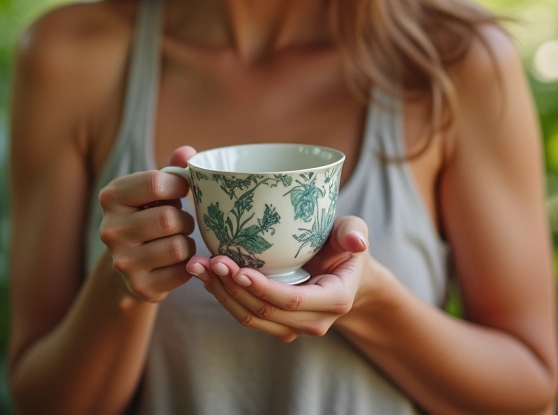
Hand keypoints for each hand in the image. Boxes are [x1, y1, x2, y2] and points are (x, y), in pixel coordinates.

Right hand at [98, 146, 196, 301]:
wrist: (130, 264)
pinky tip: (177, 260)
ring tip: (178, 239)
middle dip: (185, 219)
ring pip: (178, 247)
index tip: (182, 189)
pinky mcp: (139, 287)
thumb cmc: (148, 215)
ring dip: (188, 242)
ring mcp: (122, 262)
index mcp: (111, 197)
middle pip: (169, 219)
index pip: (155, 183)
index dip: (180, 184)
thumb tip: (187, 152)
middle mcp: (110, 230)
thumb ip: (173, 167)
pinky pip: (181, 272)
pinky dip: (188, 264)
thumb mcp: (155, 189)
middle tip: (181, 221)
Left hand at [186, 215, 369, 341]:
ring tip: (199, 266)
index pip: (293, 300)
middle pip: (265, 312)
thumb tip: (358, 241)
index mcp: (334, 299)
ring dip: (221, 294)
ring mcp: (293, 325)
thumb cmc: (345, 246)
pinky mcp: (276, 322)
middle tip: (209, 261)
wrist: (345, 272)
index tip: (237, 269)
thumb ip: (354, 233)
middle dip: (233, 288)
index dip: (263, 289)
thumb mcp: (353, 232)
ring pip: (250, 318)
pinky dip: (224, 296)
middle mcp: (314, 320)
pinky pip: (246, 315)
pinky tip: (207, 275)